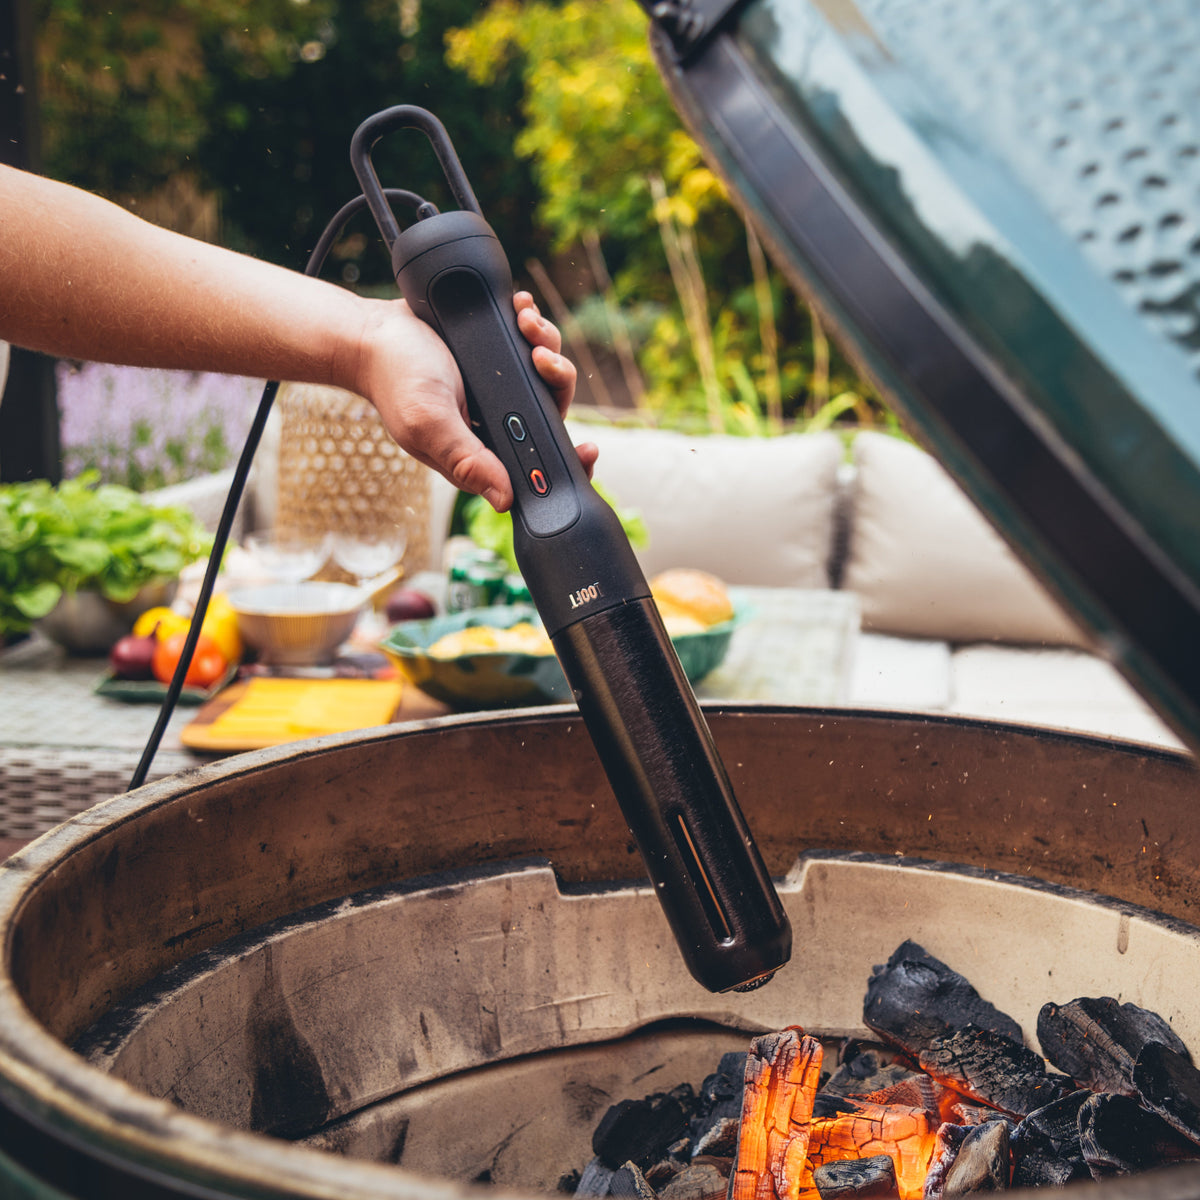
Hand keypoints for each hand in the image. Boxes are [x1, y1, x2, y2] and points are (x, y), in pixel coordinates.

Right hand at [349, 293, 593, 511]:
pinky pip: (534, 342)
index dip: (568, 464)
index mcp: (485, 451)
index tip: (589, 449)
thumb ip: (466, 460)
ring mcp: (502, 388)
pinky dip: (534, 324)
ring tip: (525, 322)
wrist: (372, 332)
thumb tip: (504, 500)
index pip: (537, 468)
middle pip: (555, 413)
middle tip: (541, 358)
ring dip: (547, 344)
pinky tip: (521, 308)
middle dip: (558, 381)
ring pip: (549, 374)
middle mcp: (498, 422)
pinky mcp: (500, 355)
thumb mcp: (429, 424)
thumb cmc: (394, 379)